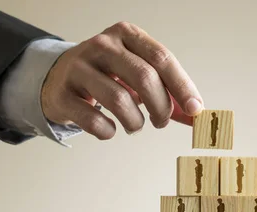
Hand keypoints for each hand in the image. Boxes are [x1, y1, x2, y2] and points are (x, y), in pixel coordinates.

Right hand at [41, 22, 203, 138]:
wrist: (58, 77)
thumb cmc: (107, 75)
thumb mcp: (138, 74)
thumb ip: (168, 93)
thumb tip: (197, 116)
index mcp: (127, 35)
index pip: (162, 58)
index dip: (182, 86)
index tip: (195, 109)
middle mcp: (103, 45)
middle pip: (144, 77)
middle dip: (161, 107)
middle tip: (161, 121)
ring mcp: (79, 67)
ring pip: (119, 99)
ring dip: (135, 122)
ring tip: (135, 125)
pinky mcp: (62, 93)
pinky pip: (93, 120)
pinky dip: (108, 131)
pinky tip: (110, 129)